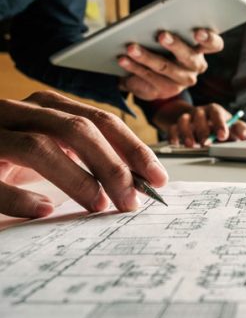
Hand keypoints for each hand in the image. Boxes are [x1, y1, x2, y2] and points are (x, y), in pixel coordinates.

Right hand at [0, 91, 167, 218]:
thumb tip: (136, 182)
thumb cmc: (10, 154)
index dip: (134, 149)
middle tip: (132, 201)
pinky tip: (45, 210)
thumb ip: (86, 156)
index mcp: (47, 107)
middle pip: (77, 130)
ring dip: (77, 179)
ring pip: (39, 148)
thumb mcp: (51, 146)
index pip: (102, 121)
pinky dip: (20, 197)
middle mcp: (20, 112)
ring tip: (100, 206)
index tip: (158, 179)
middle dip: (113, 166)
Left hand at [117, 29, 223, 100]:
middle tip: (162, 35)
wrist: (149, 74)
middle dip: (175, 46)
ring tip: (131, 48)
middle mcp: (195, 67)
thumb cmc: (160, 45)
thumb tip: (153, 18)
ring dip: (147, 57)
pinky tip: (123, 59)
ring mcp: (180, 82)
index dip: (209, 39)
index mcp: (201, 50)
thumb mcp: (166, 36)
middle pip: (189, 57)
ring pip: (165, 68)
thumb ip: (168, 27)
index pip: (214, 44)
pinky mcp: (164, 91)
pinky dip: (134, 67)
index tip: (198, 31)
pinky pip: (149, 78)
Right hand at [153, 100, 245, 146]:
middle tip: (206, 142)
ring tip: (191, 144)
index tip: (222, 136)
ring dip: (186, 132)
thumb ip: (243, 131)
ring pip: (184, 120)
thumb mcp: (234, 127)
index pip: (217, 113)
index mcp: (215, 111)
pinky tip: (176, 144)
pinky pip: (172, 128)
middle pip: (199, 116)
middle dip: (202, 130)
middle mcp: (200, 112)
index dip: (219, 124)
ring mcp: (188, 119)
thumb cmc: (221, 126)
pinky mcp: (177, 126)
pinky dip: (173, 136)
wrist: (204, 123)